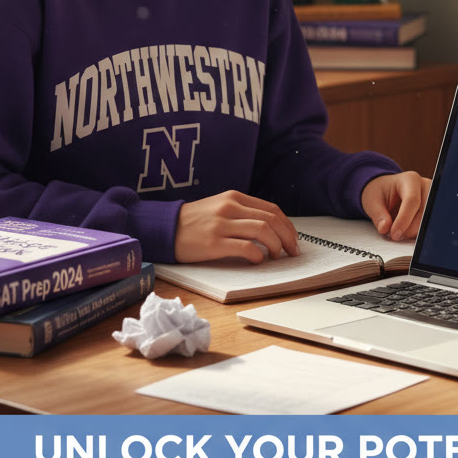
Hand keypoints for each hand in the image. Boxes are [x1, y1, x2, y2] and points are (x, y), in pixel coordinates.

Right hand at [174, 190, 299, 263]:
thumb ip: (242, 212)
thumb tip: (270, 227)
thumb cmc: (194, 222)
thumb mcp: (219, 207)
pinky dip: (258, 255)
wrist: (164, 228)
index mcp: (234, 198)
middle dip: (288, 237)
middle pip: (271, 219)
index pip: (271, 209)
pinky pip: (245, 247)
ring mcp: (221, 224)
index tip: (293, 239)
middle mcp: (230, 207)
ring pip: (262, 230)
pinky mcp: (213, 242)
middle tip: (292, 251)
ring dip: (276, 245)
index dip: (287, 225)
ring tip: (277, 256)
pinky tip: (258, 260)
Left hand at [360, 171, 430, 240]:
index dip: (404, 220)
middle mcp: (425, 187)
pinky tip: (407, 233)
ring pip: (429, 221)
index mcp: (410, 180)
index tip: (394, 234)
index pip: (412, 200)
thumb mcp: (372, 200)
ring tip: (399, 233)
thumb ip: (378, 214)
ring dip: (414, 232)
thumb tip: (385, 228)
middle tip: (396, 235)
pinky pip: (430, 225)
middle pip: (425, 212)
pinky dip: (418, 233)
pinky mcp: (433, 210)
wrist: (386, 190)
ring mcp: (432, 198)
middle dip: (410, 228)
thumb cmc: (380, 192)